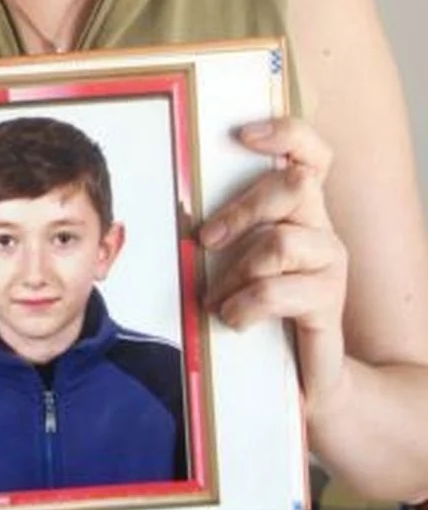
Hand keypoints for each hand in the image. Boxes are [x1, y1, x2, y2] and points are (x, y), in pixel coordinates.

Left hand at [200, 116, 348, 409]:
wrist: (302, 376)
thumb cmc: (258, 305)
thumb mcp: (236, 260)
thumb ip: (223, 229)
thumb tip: (178, 207)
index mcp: (299, 207)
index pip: (311, 153)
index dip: (286, 133)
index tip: (244, 134)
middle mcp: (321, 227)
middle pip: (293, 186)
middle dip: (240, 210)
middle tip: (204, 239)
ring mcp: (330, 263)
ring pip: (280, 242)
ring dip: (236, 272)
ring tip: (216, 299)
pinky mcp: (329, 301)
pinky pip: (277, 290)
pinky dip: (244, 305)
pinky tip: (232, 318)